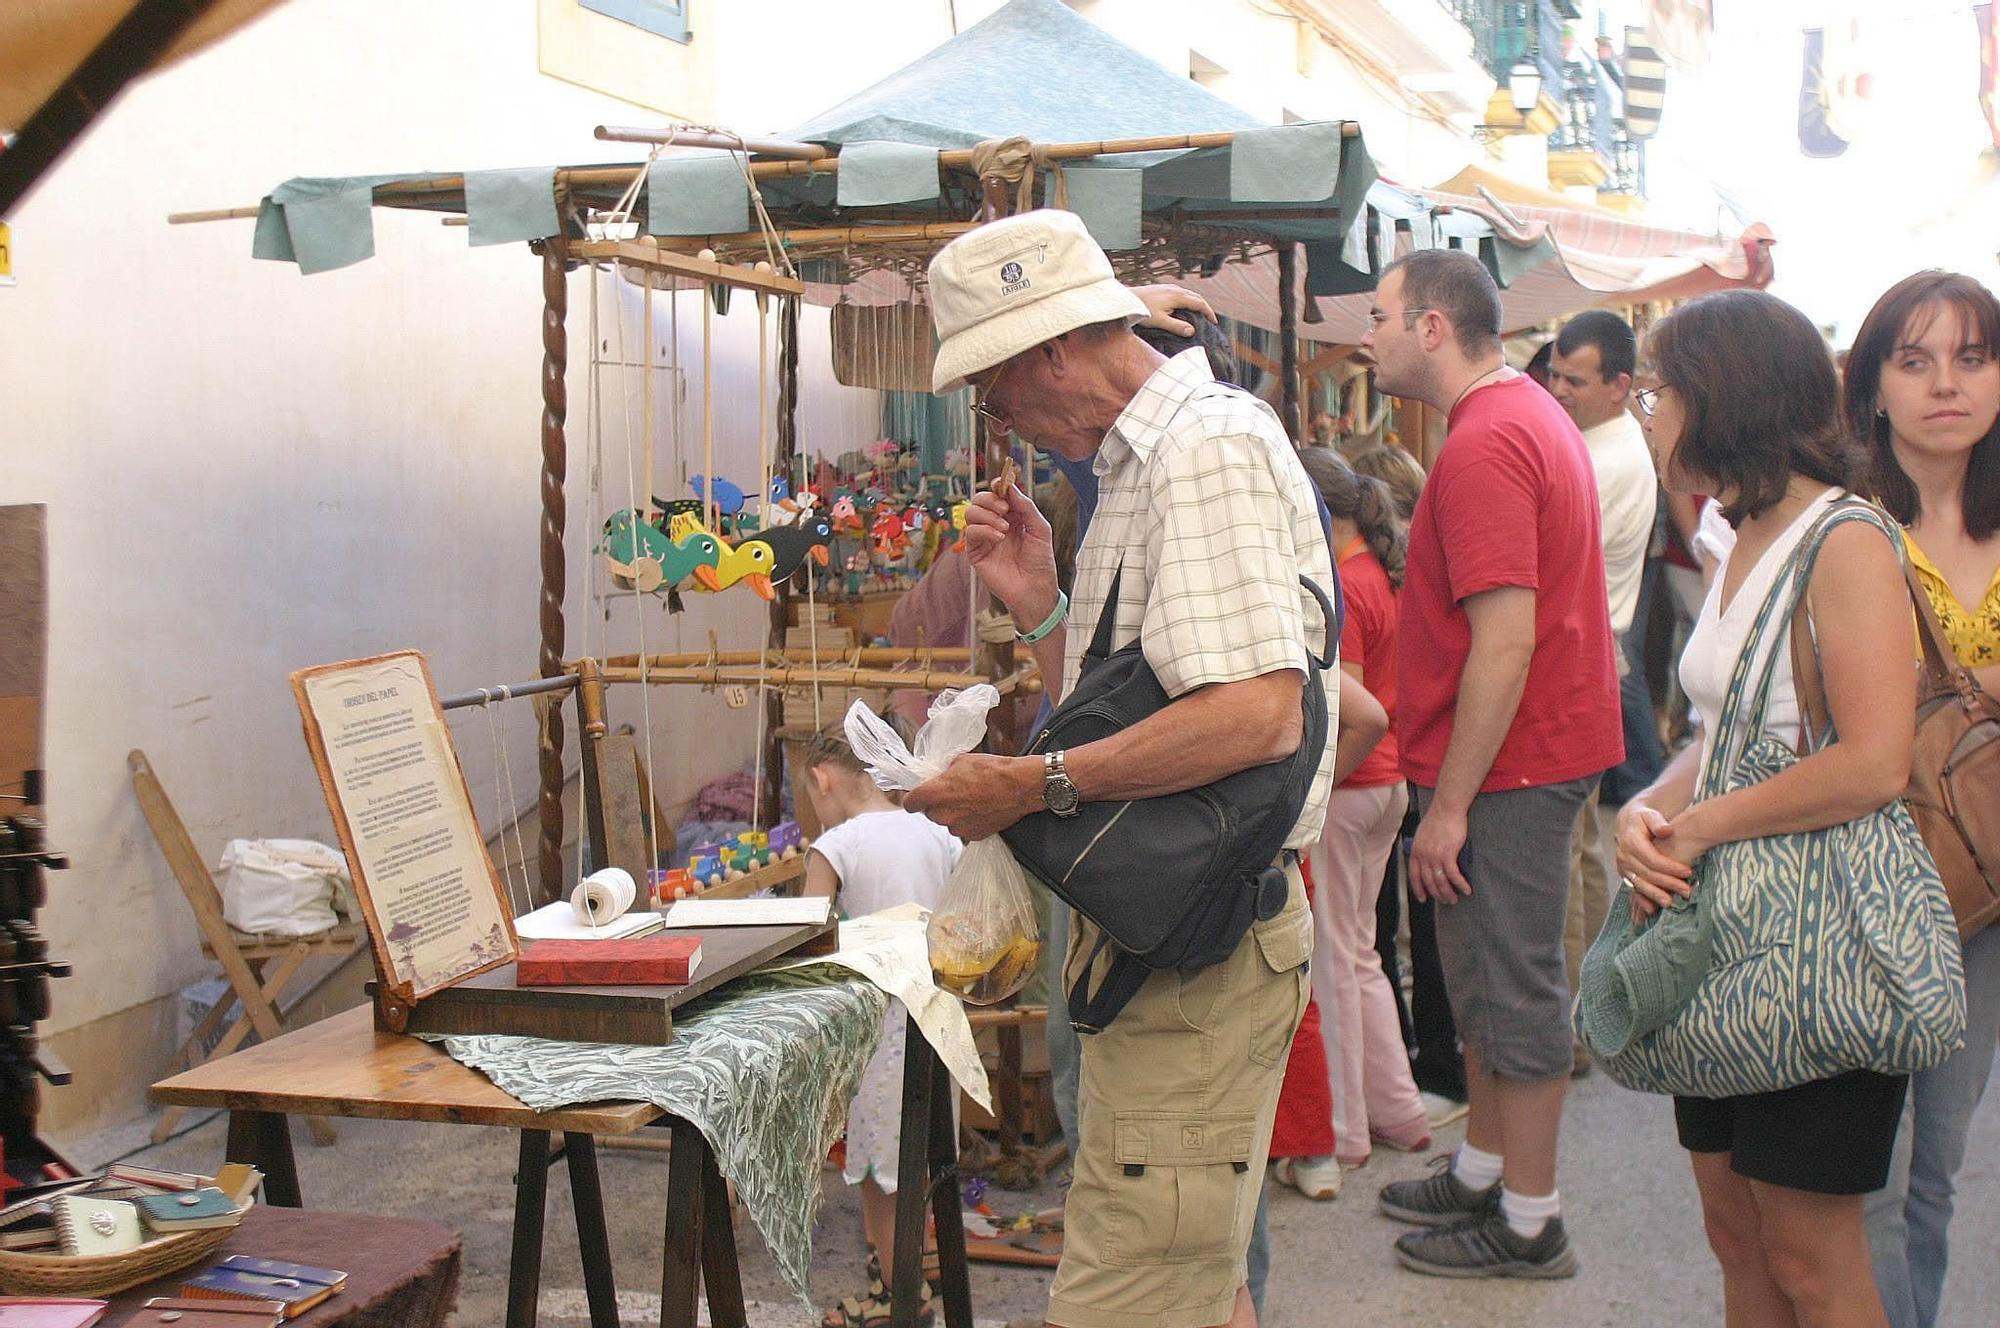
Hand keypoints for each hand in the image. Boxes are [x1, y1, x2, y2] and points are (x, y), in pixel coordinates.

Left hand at [905, 753, 1040, 840]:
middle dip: (938, 804)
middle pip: (930, 813)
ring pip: (947, 822)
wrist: (1020, 786)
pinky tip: (980, 809)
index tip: (917, 797)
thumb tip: (940, 777)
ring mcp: (958, 827)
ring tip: (972, 800)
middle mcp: (943, 814)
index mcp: (936, 793)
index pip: (910, 803)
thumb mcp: (962, 760)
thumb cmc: (993, 770)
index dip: (913, 799)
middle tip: (954, 793)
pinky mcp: (973, 835)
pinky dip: (968, 821)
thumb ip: (945, 773)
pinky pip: (963, 829)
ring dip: (953, 814)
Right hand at [960, 482, 1060, 626]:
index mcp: (1011, 517)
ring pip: (971, 513)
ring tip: (1004, 528)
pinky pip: (970, 532)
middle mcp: (995, 525)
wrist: (1035, 587)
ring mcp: (984, 538)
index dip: (997, 486)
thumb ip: (1026, 506)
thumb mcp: (1040, 528)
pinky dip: (984, 530)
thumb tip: (1010, 486)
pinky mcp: (976, 552)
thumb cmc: (1040, 561)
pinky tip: (999, 538)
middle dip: (990, 499)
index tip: (1000, 483)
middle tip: (1004, 509)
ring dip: (987, 515)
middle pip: (980, 500)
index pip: (997, 495)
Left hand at [1130, 283, 1215, 336]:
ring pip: (1188, 294)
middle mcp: (1175, 289)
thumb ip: (1176, 326)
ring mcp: (1168, 287)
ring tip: (1199, 313)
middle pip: (1196, 297)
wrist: (1126, 299)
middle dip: (1205, 307)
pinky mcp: (1162, 288)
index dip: (1208, 313)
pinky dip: (1187, 300)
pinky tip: (1183, 307)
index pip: (1199, 303)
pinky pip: (1181, 292)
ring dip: (1196, 303)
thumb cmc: (1142, 311)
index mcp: (1178, 296)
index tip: (1214, 322)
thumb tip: (1192, 331)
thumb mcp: (1160, 321)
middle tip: (1209, 319)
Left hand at [1408, 804, 1470, 901]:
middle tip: (1445, 900)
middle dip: (1437, 894)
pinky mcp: (1448, 854)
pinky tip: (1466, 890)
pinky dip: (1460, 884)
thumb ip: (1423, 847)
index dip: (1418, 889)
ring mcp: (1434, 856)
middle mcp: (1423, 856)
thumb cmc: (1438, 818)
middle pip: (1428, 882)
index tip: (1422, 898)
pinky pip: (1454, 875)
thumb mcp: (1423, 834)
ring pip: (1440, 881)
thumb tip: (1428, 857)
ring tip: (1454, 899)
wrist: (1446, 809)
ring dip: (1448, 893)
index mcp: (1416, 851)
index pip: (1414, 875)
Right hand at [1615, 800, 1694, 921]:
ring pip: (1639, 884)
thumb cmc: (1644, 818)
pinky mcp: (1624, 874)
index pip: (1652, 858)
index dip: (1670, 867)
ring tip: (1671, 903)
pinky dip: (1641, 900)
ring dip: (1655, 895)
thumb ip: (1658, 821)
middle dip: (1668, 883)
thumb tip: (1666, 830)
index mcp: (1631, 841)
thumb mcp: (1651, 814)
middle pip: (1647, 873)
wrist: (1628, 821)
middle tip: (1687, 891)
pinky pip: (1633, 889)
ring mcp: (1622, 866)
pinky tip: (1652, 910)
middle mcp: (1624, 855)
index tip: (1689, 872)